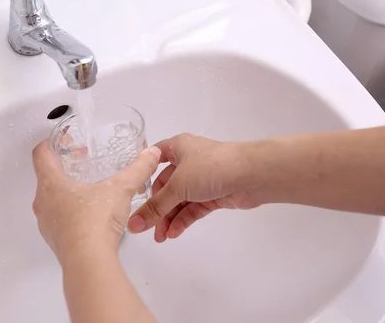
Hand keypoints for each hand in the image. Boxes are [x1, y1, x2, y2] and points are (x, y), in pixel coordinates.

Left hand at [32, 140, 160, 262]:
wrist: (89, 262)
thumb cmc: (95, 220)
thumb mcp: (120, 189)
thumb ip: (137, 169)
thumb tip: (152, 154)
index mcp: (51, 184)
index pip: (40, 155)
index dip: (50, 143)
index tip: (65, 140)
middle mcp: (42, 202)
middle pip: (46, 177)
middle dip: (64, 167)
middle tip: (83, 162)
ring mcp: (46, 224)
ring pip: (51, 200)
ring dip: (66, 192)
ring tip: (90, 190)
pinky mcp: (55, 241)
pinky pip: (58, 220)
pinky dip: (70, 213)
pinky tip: (90, 215)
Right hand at [127, 133, 264, 241]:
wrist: (252, 175)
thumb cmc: (210, 168)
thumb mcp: (177, 185)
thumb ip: (155, 207)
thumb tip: (133, 224)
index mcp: (177, 147)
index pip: (154, 158)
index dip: (143, 173)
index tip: (131, 193)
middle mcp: (188, 161)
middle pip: (165, 185)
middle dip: (156, 207)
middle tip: (146, 228)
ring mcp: (201, 179)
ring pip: (179, 200)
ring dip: (169, 218)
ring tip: (160, 237)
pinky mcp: (213, 195)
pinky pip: (192, 208)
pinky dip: (183, 220)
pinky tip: (174, 233)